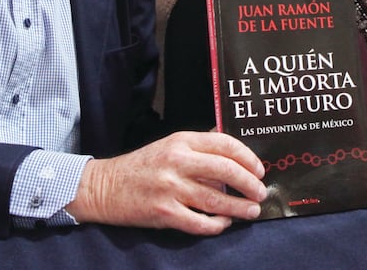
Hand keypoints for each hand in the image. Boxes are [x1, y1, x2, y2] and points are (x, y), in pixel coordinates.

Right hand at [66, 131, 266, 234]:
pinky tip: (224, 223)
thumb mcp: (171, 144)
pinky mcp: (164, 213)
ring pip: (216, 200)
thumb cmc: (142, 166)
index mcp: (182, 141)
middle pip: (226, 171)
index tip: (259, 169)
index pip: (225, 144)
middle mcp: (178, 162)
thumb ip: (200, 144)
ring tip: (252, 211)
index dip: (247, 157)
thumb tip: (231, 144)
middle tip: (261, 192)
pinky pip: (199, 222)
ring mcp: (170, 188)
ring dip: (239, 207)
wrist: (105, 187)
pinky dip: (216, 225)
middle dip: (249, 183)